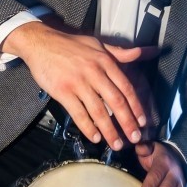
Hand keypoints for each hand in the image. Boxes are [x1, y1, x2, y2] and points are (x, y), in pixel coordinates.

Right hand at [3, 20, 155, 150]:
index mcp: (105, 61)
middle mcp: (94, 72)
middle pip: (116, 102)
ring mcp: (78, 83)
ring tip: (116, 144)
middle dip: (127, 123)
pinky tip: (95, 137)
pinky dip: (88, 127)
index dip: (136, 107)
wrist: (40, 42)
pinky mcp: (62, 91)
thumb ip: (121, 53)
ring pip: (98, 111)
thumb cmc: (70, 44)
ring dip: (109, 130)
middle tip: (134, 138)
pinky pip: (78, 113)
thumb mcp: (98, 44)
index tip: (142, 122)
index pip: (126, 87)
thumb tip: (145, 51)